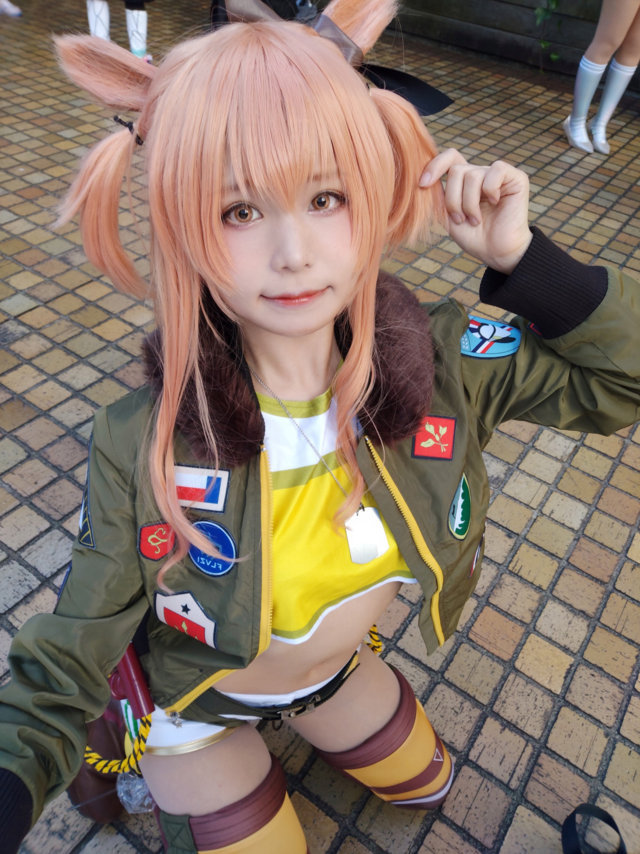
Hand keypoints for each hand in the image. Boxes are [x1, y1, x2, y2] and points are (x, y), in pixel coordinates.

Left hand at [420, 149, 531, 273]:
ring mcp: (498, 175)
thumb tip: (423, 177)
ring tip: (476, 220)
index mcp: (464, 181)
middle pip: (457, 171)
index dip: (434, 166)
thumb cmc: (473, 237)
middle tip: (461, 219)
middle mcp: (481, 173)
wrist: (496, 253)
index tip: (422, 184)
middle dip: (453, 199)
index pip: (449, 159)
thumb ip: (437, 196)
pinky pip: (496, 171)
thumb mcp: (447, 217)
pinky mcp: (516, 178)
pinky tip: (495, 203)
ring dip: (470, 203)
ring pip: (472, 175)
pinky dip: (490, 190)